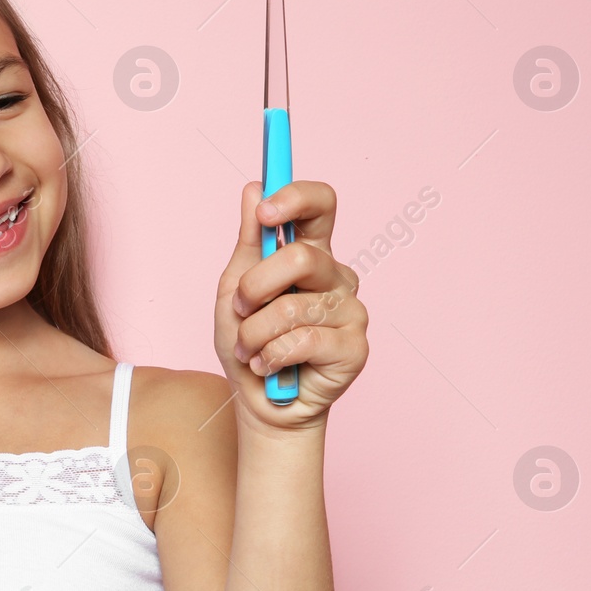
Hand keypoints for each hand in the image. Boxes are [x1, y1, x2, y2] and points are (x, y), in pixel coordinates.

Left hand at [214, 180, 368, 434]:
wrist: (258, 402)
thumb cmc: (248, 343)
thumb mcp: (235, 288)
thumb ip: (248, 240)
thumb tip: (254, 188)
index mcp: (311, 254)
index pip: (320, 206)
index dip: (296, 198)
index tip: (265, 210)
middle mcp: (336, 277)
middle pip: (303, 258)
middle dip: (255, 288)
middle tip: (240, 310)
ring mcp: (351, 311)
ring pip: (292, 308)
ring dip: (254, 333)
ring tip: (251, 349)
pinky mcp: (355, 348)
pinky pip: (303, 341)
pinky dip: (271, 356)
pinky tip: (269, 366)